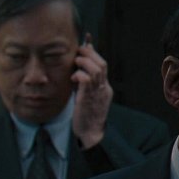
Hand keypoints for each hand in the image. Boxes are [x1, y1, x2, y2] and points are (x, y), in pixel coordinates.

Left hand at [72, 33, 112, 148]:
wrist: (90, 133)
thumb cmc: (86, 114)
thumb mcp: (87, 95)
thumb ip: (84, 81)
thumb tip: (78, 67)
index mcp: (104, 87)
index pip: (102, 64)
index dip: (93, 53)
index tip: (83, 45)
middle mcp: (104, 88)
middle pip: (102, 64)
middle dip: (89, 54)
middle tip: (78, 52)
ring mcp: (98, 94)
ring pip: (96, 70)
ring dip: (84, 63)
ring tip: (76, 64)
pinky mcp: (88, 99)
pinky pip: (86, 81)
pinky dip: (80, 75)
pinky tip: (74, 78)